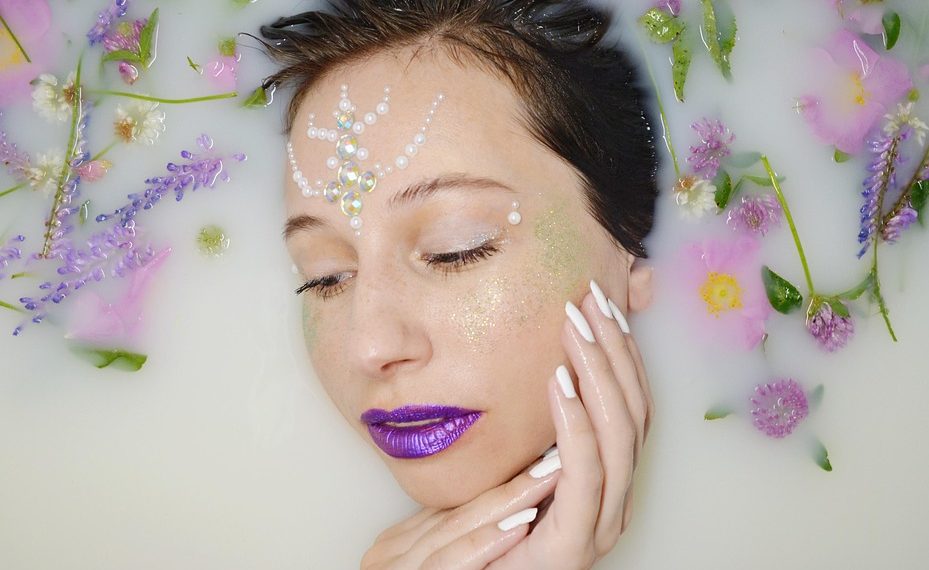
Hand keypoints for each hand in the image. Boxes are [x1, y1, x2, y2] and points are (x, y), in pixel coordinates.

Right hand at [360, 452, 561, 568]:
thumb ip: (454, 543)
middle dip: (514, 485)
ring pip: (455, 532)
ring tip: (550, 480)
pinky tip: (518, 530)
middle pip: (459, 514)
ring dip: (506, 505)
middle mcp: (386, 560)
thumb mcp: (440, 564)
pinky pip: (445, 565)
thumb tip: (510, 510)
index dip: (503, 483)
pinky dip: (483, 546)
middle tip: (559, 455)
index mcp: (395, 549)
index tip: (546, 458)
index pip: (455, 508)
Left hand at [486, 280, 653, 568]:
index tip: (600, 301)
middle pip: (633, 412)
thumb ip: (537, 417)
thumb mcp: (514, 454)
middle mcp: (615, 498)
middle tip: (591, 299)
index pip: (630, 404)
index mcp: (608, 477)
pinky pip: (586, 474)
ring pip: (620, 437)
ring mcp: (600, 523)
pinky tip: (561, 382)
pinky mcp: (574, 544)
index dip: (621, 350)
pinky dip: (578, 424)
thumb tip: (544, 355)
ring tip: (574, 329)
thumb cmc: (481, 522)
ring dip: (599, 374)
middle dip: (615, 350)